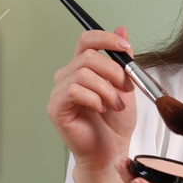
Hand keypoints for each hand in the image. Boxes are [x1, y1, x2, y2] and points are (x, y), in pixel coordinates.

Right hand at [47, 27, 136, 182]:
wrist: (111, 152)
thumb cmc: (115, 125)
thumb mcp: (126, 87)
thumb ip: (123, 60)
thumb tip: (122, 30)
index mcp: (83, 68)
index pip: (86, 40)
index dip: (106, 39)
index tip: (125, 48)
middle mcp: (68, 76)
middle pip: (88, 56)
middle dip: (114, 72)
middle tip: (126, 89)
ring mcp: (60, 92)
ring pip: (84, 73)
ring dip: (107, 89)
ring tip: (115, 105)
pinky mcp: (56, 107)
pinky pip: (74, 91)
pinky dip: (94, 99)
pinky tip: (101, 110)